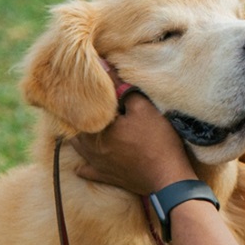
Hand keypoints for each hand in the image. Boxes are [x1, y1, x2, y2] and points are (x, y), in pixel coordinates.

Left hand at [69, 70, 196, 194]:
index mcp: (97, 129)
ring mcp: (97, 164)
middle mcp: (90, 148)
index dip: (83, 93)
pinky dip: (83, 165)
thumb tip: (103, 65)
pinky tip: (81, 163)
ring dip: (79, 135)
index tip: (85, 81)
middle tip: (81, 101)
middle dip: (79, 114)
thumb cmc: (157, 141)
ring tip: (83, 123)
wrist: (168, 179)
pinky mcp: (107, 176)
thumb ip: (120, 88)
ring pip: (78, 147)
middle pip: (76, 127)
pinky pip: (87, 170)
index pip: (82, 107)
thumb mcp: (143, 108)